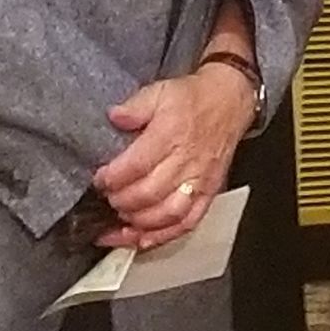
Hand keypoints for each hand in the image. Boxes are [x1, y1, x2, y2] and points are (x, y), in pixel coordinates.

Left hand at [89, 66, 254, 247]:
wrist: (229, 100)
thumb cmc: (193, 98)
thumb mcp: (160, 90)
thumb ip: (135, 106)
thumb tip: (114, 117)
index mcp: (172, 132)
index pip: (137, 165)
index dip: (113, 178)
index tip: (100, 180)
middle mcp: (187, 160)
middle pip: (148, 193)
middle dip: (120, 201)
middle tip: (107, 199)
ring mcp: (199, 180)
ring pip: (166, 214)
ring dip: (138, 223)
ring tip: (120, 219)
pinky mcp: (208, 192)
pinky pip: (187, 222)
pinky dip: (162, 236)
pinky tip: (142, 239)